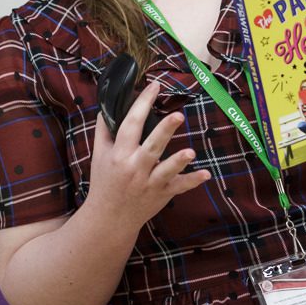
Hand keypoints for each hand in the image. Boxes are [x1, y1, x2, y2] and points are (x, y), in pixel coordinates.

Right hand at [86, 81, 209, 229]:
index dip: (142, 104)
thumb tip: (107, 106)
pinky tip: (206, 174)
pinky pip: (179, 187)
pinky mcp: (162, 194)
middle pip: (151, 146)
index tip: (153, 86)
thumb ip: (104, 130)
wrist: (108, 218)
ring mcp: (149, 182)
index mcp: (119, 154)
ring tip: (190, 152)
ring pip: (166, 170)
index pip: (130, 124)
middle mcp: (134, 168)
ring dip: (178, 161)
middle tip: (178, 115)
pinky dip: (192, 181)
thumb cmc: (104, 181)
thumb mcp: (99, 155)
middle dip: (164, 131)